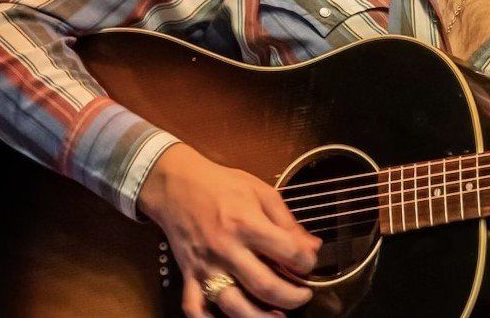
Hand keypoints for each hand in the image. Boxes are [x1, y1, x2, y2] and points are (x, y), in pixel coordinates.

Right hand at [138, 143, 320, 316]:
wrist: (176, 185)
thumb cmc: (222, 185)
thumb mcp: (262, 192)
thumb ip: (288, 222)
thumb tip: (313, 247)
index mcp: (247, 224)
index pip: (287, 252)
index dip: (306, 262)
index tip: (309, 262)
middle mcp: (226, 249)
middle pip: (264, 285)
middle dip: (292, 296)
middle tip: (304, 294)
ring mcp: (205, 266)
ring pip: (233, 305)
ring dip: (260, 317)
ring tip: (279, 316)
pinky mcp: (188, 275)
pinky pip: (195, 308)